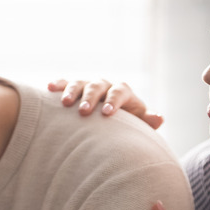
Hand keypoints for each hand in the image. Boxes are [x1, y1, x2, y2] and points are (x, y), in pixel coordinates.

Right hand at [47, 79, 163, 129]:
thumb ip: (146, 121)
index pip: (120, 91)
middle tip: (83, 110)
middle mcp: (105, 86)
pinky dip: (58, 84)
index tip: (107, 113)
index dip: (114, 101)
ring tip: (65, 103)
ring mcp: (88, 86)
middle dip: (91, 97)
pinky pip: (65, 83)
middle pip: (98, 86)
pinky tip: (49, 88)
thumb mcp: (137, 124)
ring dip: (72, 91)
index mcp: (122, 92)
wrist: (110, 121)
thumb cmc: (125, 126)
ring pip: (80, 83)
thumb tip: (159, 118)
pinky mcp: (73, 89)